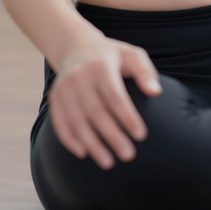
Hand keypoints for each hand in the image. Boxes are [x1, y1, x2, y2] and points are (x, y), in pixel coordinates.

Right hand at [49, 35, 162, 168]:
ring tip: (109, 162)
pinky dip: (70, 140)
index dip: (127, 116)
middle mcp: (79, 77)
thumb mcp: (131, 54)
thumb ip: (145, 71)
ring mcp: (64, 88)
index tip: (141, 135)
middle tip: (128, 155)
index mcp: (101, 66)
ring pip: (77, 121)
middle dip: (112, 136)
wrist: (76, 46)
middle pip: (96, 111)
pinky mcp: (54, 98)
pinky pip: (60, 123)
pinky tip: (84, 154)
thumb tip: (156, 92)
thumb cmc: (112, 55)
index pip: (114, 95)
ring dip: (92, 144)